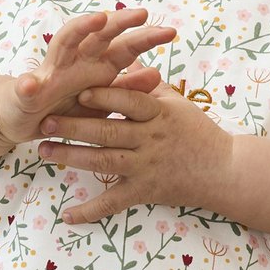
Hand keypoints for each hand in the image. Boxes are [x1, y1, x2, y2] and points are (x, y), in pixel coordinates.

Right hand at [0, 8, 175, 147]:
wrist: (28, 117)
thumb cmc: (70, 107)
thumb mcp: (104, 101)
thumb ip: (127, 88)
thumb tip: (157, 73)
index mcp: (98, 65)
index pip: (125, 45)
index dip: (146, 37)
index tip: (170, 32)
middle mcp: (76, 60)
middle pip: (99, 34)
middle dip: (120, 22)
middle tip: (142, 14)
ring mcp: (51, 70)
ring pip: (64, 42)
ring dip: (79, 29)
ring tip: (96, 20)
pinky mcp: (26, 91)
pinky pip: (26, 87)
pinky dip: (28, 85)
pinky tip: (31, 85)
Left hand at [37, 81, 231, 221]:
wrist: (224, 171)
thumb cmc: (197, 131)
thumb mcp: (176, 102)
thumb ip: (148, 82)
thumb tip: (128, 53)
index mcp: (158, 114)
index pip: (129, 101)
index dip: (104, 95)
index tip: (78, 91)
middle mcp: (151, 139)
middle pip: (108, 131)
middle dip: (74, 126)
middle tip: (46, 121)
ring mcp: (146, 167)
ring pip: (104, 162)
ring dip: (71, 157)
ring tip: (45, 150)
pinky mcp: (144, 191)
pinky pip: (114, 202)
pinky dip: (90, 211)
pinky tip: (67, 215)